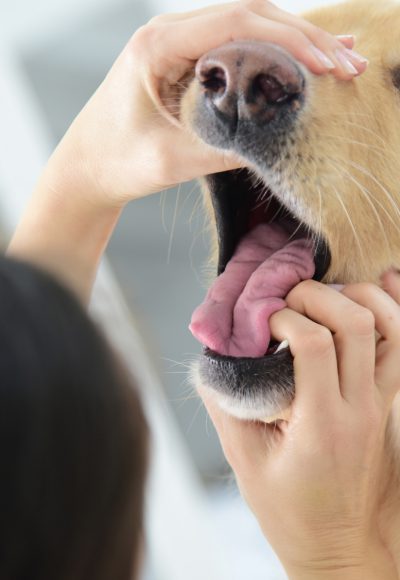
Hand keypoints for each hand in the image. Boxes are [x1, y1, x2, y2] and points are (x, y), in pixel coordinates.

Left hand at [43, 0, 365, 207]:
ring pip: (247, 26)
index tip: (327, 64)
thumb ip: (226, 147)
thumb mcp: (173, 160)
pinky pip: (236, 46)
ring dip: (294, 42)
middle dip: (304, 38)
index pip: (237, 22)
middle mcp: (168, 33)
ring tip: (339, 60)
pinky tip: (304, 59)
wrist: (86, 168)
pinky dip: (272, 53)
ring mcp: (177, 44)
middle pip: (250, 15)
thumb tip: (280, 139)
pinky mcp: (185, 61)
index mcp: (158, 46)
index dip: (290, 39)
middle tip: (347, 64)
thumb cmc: (117, 162)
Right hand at [200, 280, 399, 578]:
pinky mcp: (388, 404)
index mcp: (321, 424)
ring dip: (360, 297)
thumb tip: (212, 358)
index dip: (284, 318)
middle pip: (358, 323)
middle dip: (318, 296)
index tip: (262, 325)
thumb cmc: (290, 511)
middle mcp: (360, 409)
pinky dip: (393, 310)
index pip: (315, 344)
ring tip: (325, 297)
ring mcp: (381, 405)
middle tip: (288, 302)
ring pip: (394, 328)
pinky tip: (376, 288)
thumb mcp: (245, 462)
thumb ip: (225, 404)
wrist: (340, 548)